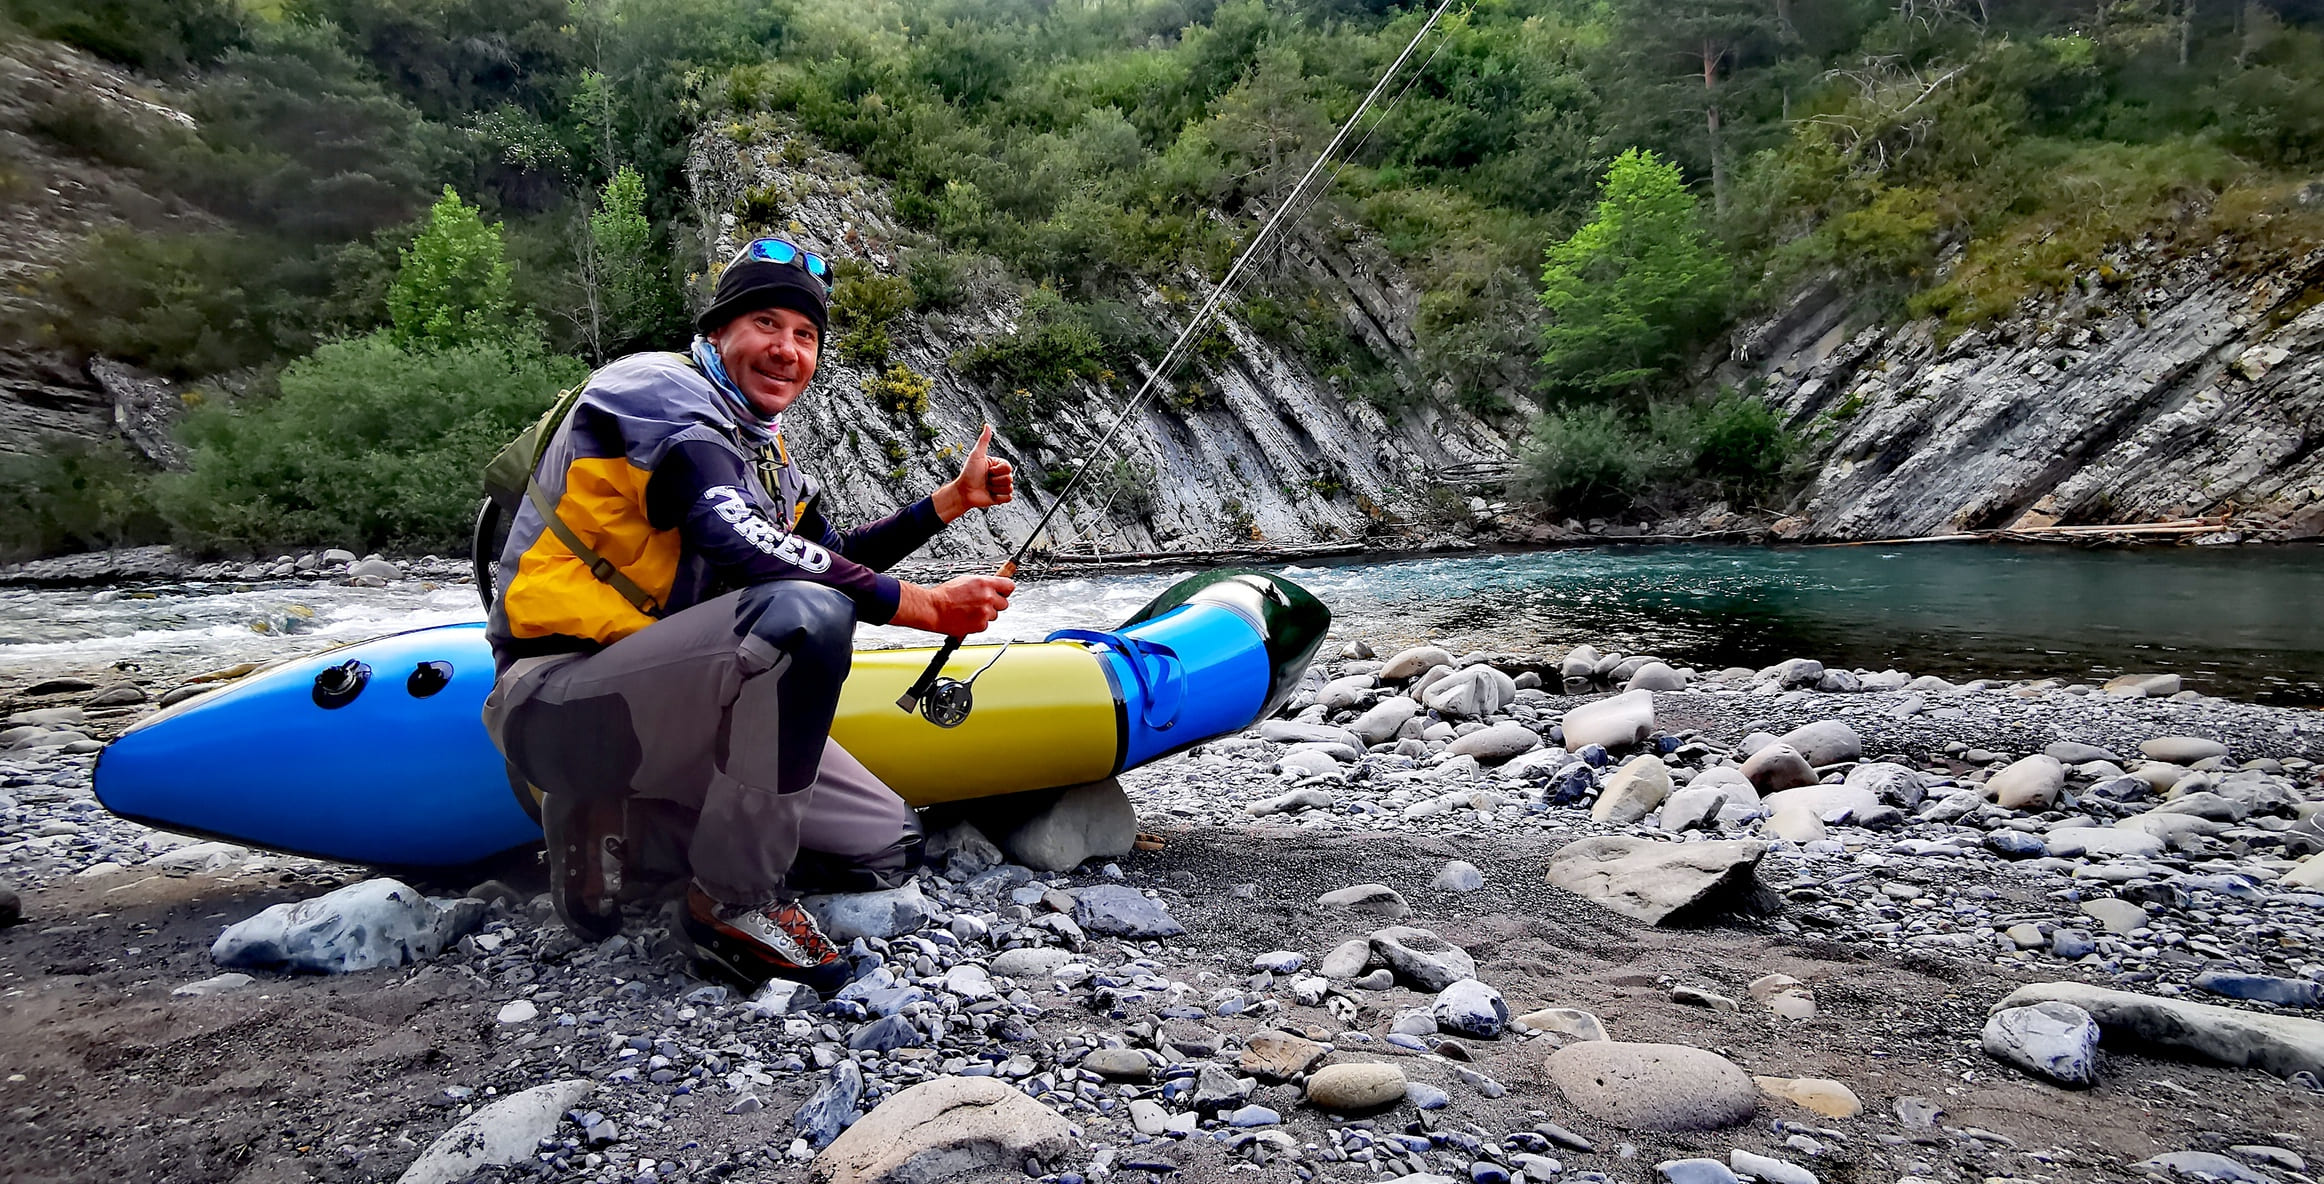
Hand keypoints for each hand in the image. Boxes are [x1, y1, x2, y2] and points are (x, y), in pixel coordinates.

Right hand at [892, 572, 1014, 636]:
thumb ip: (983, 583)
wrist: (934, 609)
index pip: (1009, 586)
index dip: (1005, 590)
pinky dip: (978, 623)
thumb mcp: (966, 580)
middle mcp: (988, 597)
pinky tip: (968, 618)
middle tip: (982, 604)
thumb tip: (993, 584)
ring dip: (986, 614)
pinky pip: (986, 624)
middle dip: (995, 604)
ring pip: (995, 615)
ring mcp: (985, 612)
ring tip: (970, 611)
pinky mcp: (981, 625)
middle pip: (1004, 603)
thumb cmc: (945, 595)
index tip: (1003, 592)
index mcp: (985, 583)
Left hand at [933, 424, 1013, 522]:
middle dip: (995, 480)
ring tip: (986, 487)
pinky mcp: (1001, 498)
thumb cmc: (968, 473)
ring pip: (1009, 488)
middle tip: (985, 479)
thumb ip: (984, 441)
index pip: (1008, 467)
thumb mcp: (976, 455)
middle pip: (1009, 478)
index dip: (997, 470)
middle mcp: (1000, 475)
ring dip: (995, 488)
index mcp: (997, 465)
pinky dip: (999, 497)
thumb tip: (987, 425)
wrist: (964, 492)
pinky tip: (990, 494)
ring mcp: (1001, 487)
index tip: (987, 470)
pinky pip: (1008, 498)